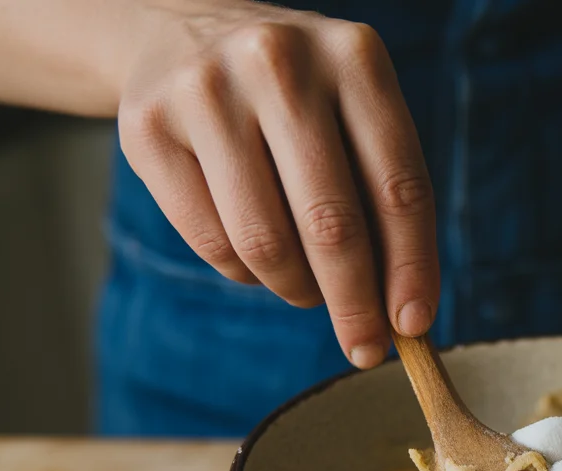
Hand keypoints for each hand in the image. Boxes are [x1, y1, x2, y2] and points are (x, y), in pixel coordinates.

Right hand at [117, 1, 435, 368]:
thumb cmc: (297, 98)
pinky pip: (212, 244)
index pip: (398, 187)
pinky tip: (256, 253)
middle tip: (364, 348)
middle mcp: (279, 64)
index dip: (411, 267)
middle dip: (354, 304)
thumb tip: (402, 312)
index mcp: (354, 59)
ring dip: (296, 288)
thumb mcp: (354, 116)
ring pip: (265, 244)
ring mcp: (207, 92)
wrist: (185, 31)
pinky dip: (245, 272)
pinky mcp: (148, 129)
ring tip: (308, 287)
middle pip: (331, 224)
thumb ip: (383, 198)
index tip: (413, 326)